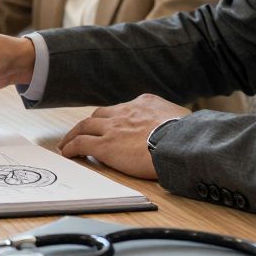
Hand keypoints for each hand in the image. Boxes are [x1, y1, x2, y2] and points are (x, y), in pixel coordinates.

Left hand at [57, 95, 191, 178]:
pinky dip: (71, 147)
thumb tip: (185, 128)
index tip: (113, 124)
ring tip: (67, 142)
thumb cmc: (189, 135)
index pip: (124, 108)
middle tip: (84, 131)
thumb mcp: (183, 118)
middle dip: (91, 123)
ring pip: (85, 126)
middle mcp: (125, 112)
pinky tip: (66, 152)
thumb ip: (175, 120)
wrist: (181, 143)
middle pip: (100, 114)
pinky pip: (81, 144)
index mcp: (144, 103)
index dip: (116, 117)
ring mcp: (113, 128)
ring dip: (74, 134)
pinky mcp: (105, 146)